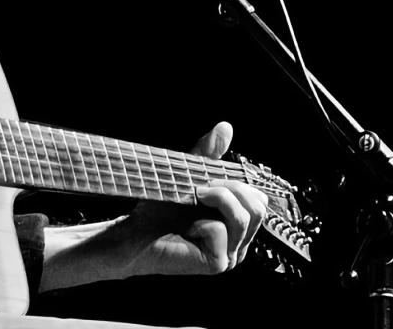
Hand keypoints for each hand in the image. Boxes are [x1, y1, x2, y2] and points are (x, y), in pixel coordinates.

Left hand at [118, 121, 268, 275]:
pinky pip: (221, 230)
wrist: (134, 233)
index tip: (209, 178)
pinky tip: (185, 228)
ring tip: (195, 198)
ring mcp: (230, 256)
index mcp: (238, 226)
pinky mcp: (216, 263)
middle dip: (230, 189)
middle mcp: (239, 243)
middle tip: (201, 188)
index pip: (259, 199)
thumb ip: (209, 154)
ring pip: (244, 217)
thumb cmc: (159, 210)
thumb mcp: (189, 175)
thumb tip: (225, 128)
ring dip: (217, 199)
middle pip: (258, 208)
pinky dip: (200, 222)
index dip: (238, 183)